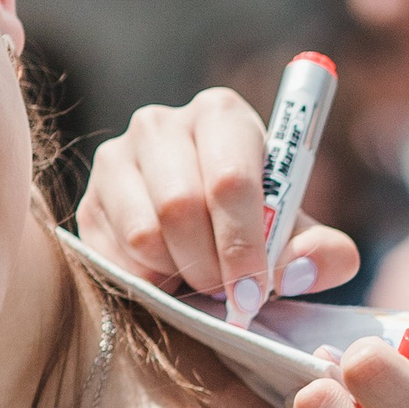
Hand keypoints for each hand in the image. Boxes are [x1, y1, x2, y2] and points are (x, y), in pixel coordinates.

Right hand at [76, 86, 359, 321]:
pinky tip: (165, 275)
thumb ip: (318, 252)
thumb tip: (306, 269)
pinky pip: (113, 258)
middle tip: (225, 292)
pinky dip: (145, 283)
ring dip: (177, 275)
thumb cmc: (254, 227)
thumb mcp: (295, 236)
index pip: (228, 179)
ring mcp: (116, 158)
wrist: (199, 231)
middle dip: (209, 266)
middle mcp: (161, 123)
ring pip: (144, 236)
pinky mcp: (89, 200)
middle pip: (181, 208)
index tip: (253, 291)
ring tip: (196, 277)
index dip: (242, 244)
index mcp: (221, 116)